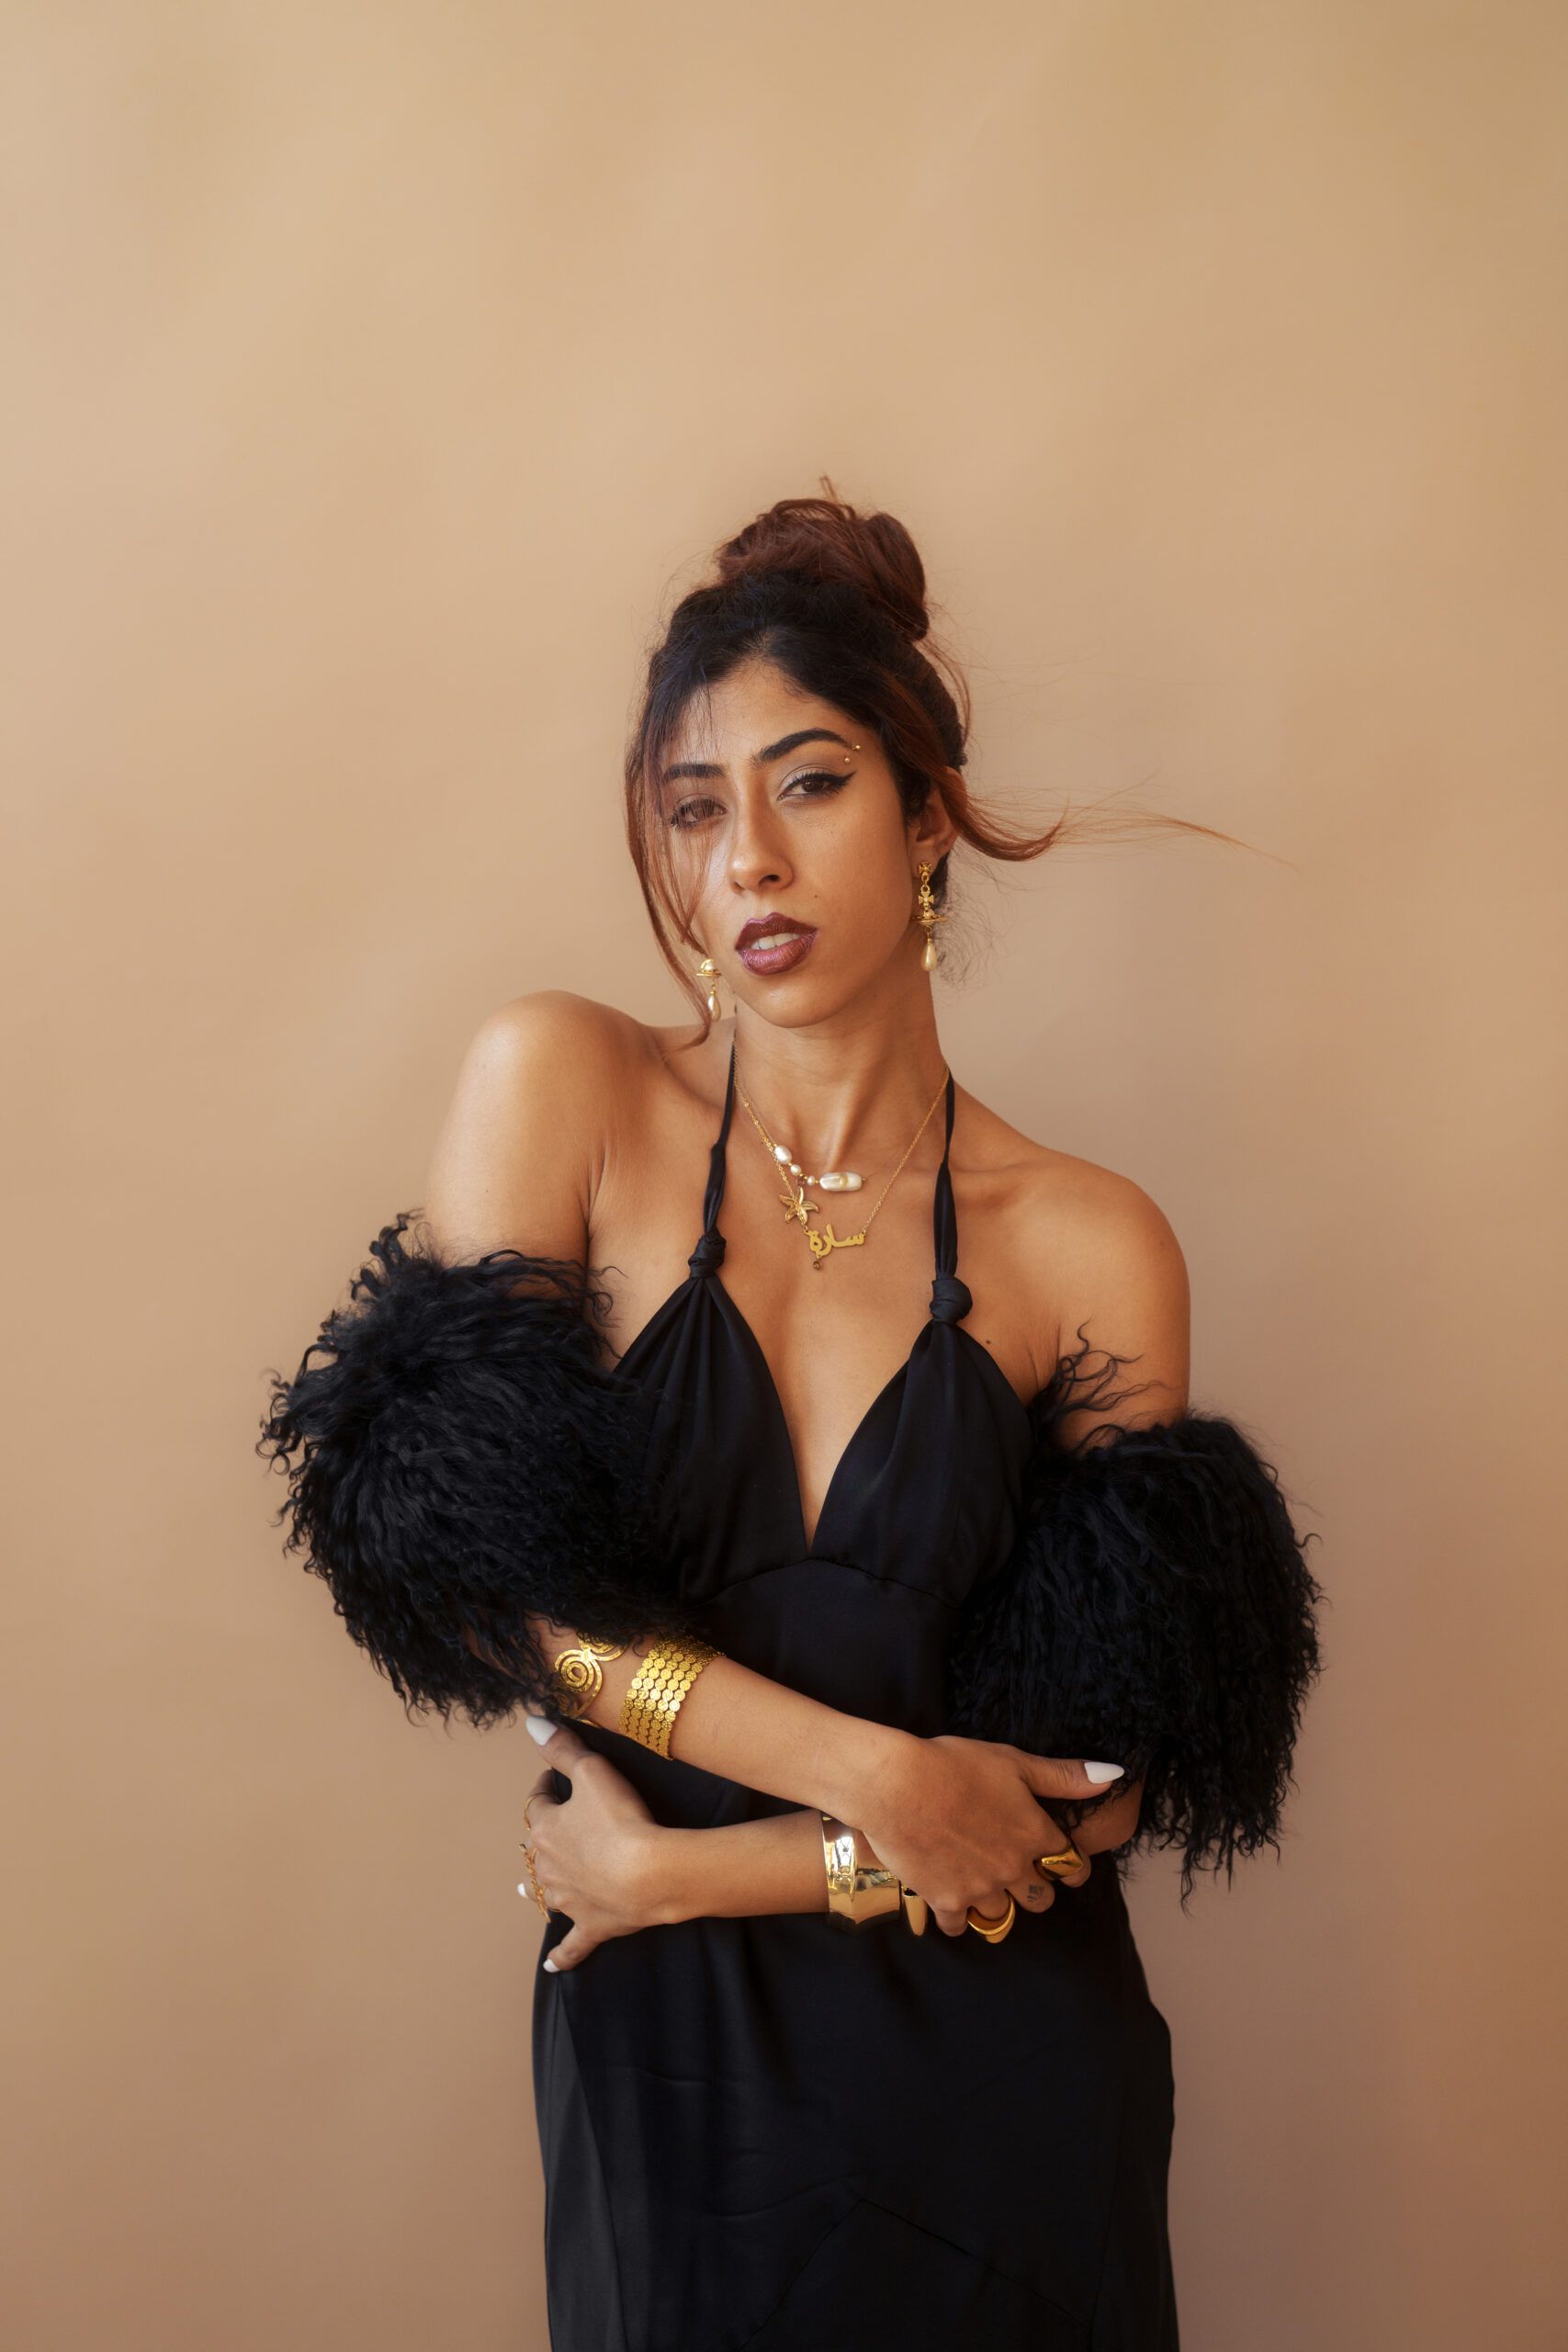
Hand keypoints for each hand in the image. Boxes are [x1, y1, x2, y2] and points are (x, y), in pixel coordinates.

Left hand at [518, 1717, 665, 1970]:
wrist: (647, 1874)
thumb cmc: (621, 1819)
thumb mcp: (594, 1771)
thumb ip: (563, 1747)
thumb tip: (531, 1722)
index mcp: (545, 1829)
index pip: (538, 1802)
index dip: (546, 1787)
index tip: (555, 1778)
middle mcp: (548, 1868)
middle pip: (537, 1849)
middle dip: (542, 1836)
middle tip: (553, 1826)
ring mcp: (568, 1901)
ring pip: (545, 1895)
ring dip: (539, 1889)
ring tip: (527, 1889)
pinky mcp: (591, 1927)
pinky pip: (572, 1946)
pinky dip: (562, 1956)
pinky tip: (552, 1967)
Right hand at [850, 1733, 1115, 1938]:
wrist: (897, 1784)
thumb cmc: (955, 1764)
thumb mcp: (1013, 1761)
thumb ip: (1063, 1776)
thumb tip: (1113, 1777)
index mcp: (1035, 1835)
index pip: (1072, 1865)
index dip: (1070, 1867)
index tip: (1064, 1866)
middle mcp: (1014, 1869)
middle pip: (1040, 1899)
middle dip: (1034, 1889)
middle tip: (1018, 1873)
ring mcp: (980, 1889)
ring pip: (1002, 1915)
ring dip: (996, 1904)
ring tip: (983, 1887)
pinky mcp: (946, 1901)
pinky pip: (960, 1926)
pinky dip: (957, 1918)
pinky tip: (950, 1901)